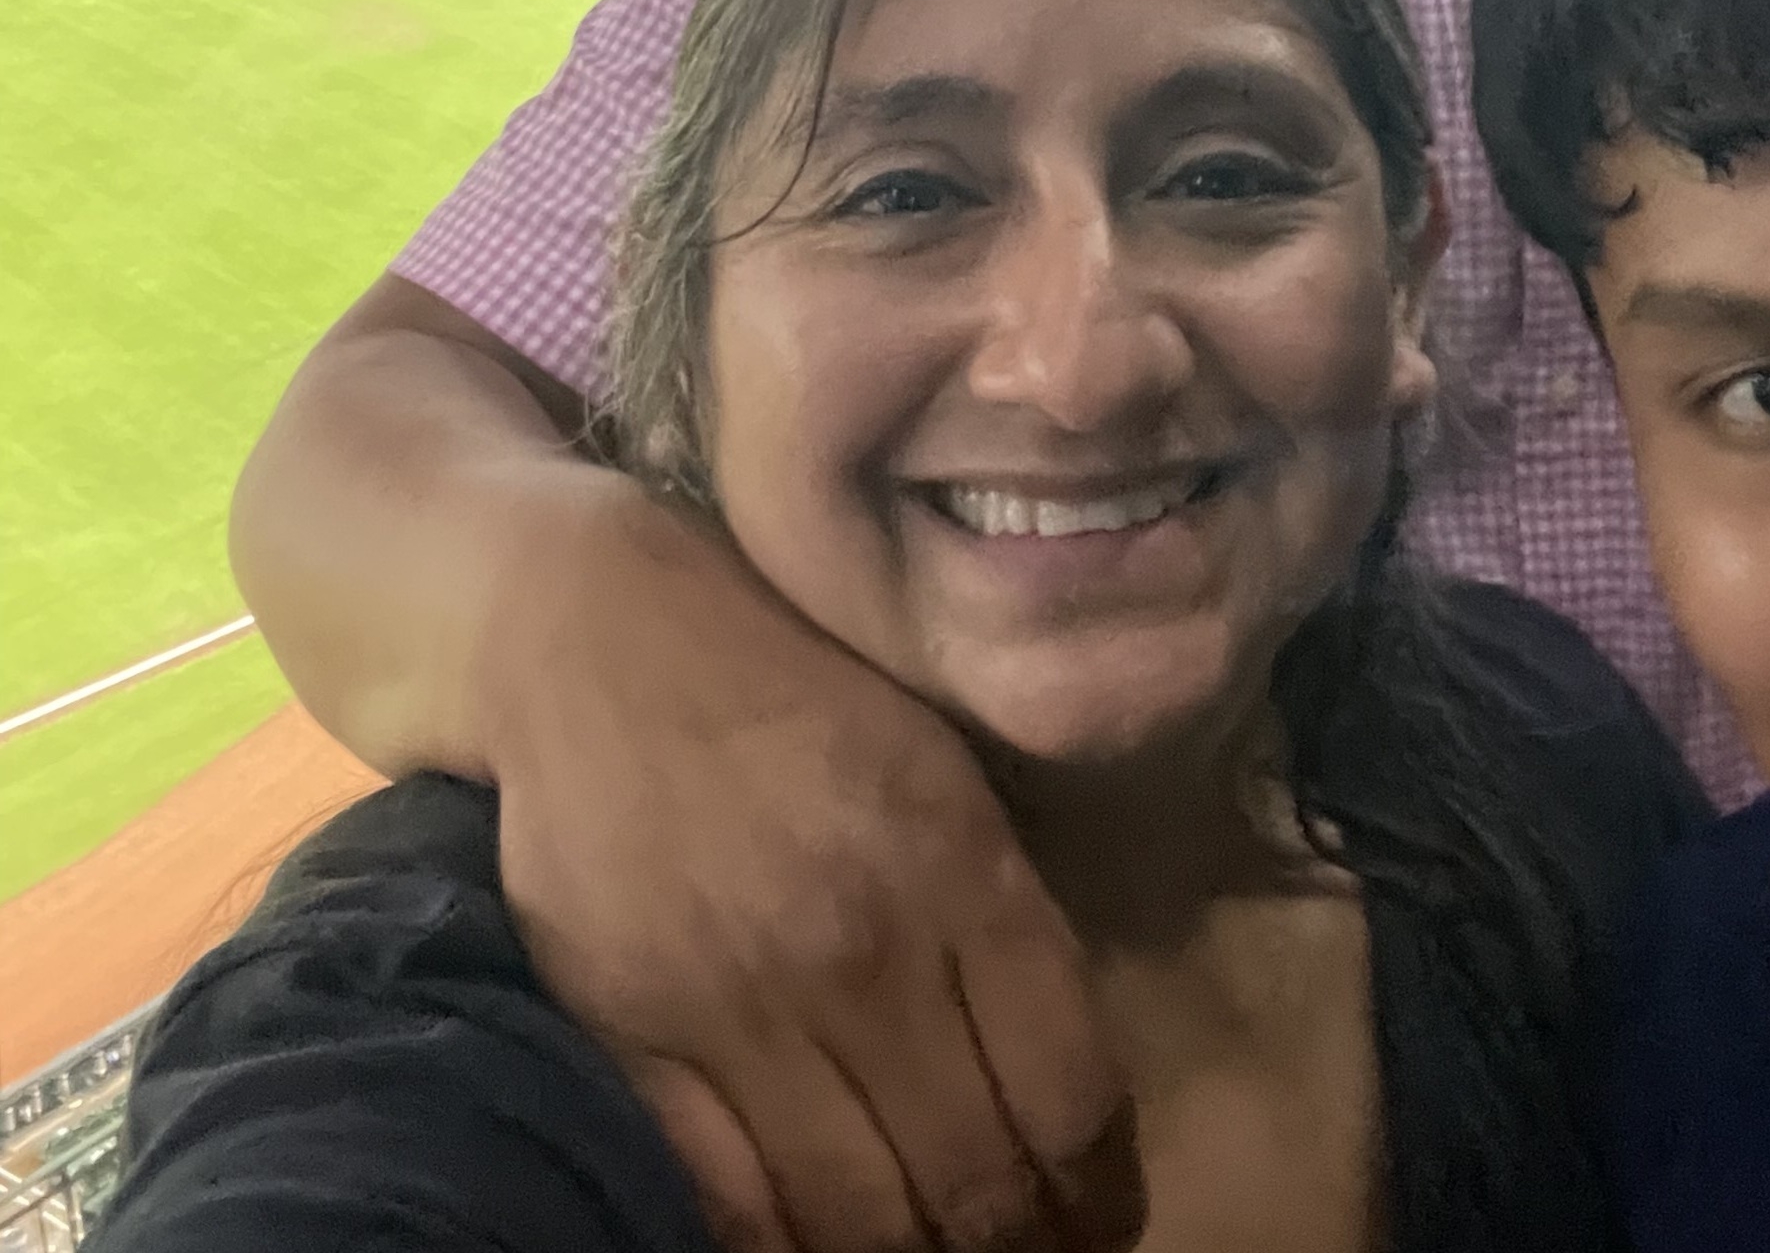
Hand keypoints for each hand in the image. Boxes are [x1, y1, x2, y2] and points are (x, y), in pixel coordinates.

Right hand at [480, 472, 1142, 1252]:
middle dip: (1024, 1247)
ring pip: (862, 1224)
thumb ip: (1001, 918)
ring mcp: (744, 1008)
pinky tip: (825, 1247)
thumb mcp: (942, 769)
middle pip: (977, 1184)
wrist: (599, 641)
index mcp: (961, 869)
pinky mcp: (637, 1044)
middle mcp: (865, 953)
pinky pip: (733, 1208)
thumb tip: (1060, 1079)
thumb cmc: (793, 689)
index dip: (1103, 1189)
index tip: (1105, 1217)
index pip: (1070, 1094)